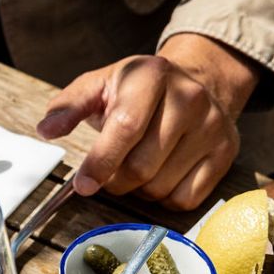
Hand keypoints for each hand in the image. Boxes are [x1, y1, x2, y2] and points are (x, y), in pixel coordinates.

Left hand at [36, 34, 261, 210]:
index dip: (100, 162)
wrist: (195, 82)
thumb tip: (47, 130)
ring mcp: (213, 126)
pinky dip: (164, 197)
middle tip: (108, 171)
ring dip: (138, 189)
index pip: (126, 127)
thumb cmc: (137, 90)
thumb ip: (68, 105)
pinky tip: (160, 174)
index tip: (83, 184)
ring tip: (136, 165)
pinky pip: (186, 199)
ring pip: (161, 187)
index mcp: (152, 75)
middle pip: (141, 166)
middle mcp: (190, 97)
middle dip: (115, 180)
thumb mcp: (99, 85)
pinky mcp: (226, 152)